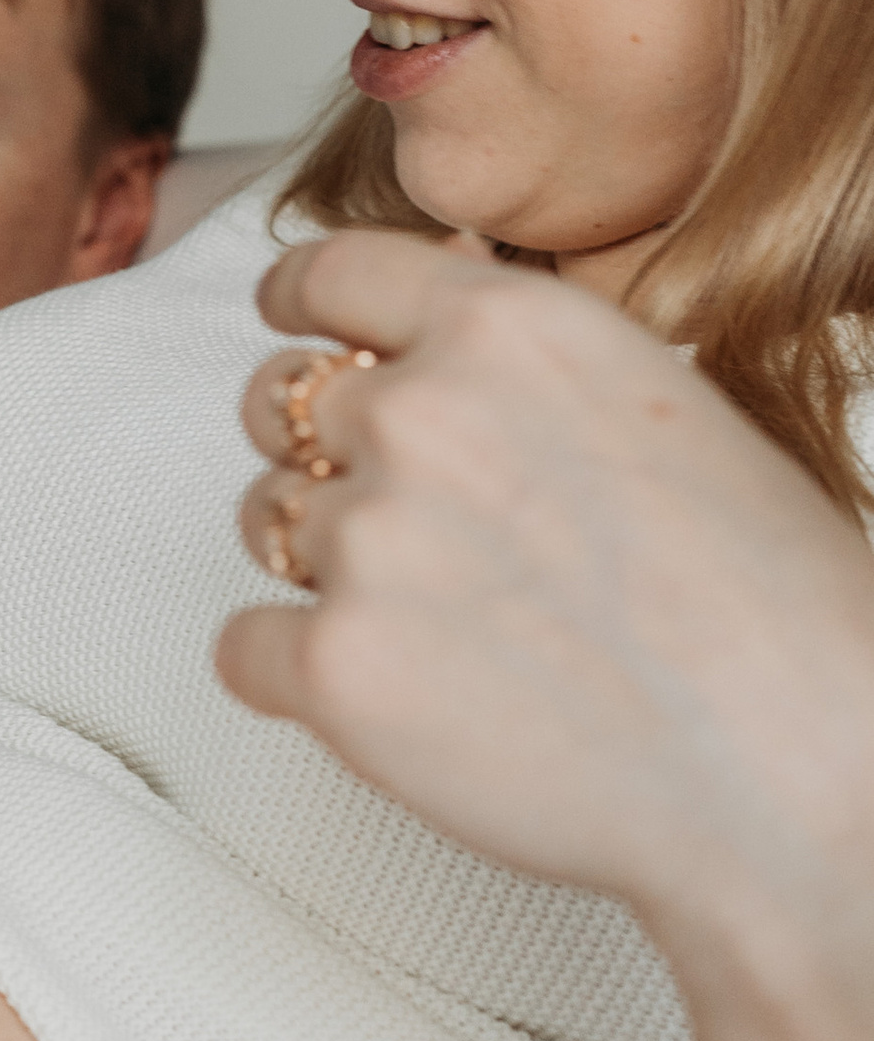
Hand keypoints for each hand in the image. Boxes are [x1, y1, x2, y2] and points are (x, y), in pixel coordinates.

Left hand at [215, 229, 873, 969]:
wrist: (796, 767)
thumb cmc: (770, 606)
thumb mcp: (664, 409)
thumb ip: (530, 367)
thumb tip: (435, 333)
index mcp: (510, 327)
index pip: (334, 272)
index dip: (300, 303)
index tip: (291, 322)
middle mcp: (423, 414)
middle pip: (280, 400)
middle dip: (316, 451)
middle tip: (392, 519)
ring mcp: (369, 540)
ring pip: (265, 521)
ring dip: (317, 563)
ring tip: (437, 625)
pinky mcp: (336, 667)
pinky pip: (244, 650)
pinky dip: (297, 677)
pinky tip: (396, 703)